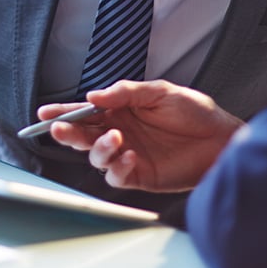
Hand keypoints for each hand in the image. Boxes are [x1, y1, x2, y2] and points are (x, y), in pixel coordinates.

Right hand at [40, 80, 243, 192]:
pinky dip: (118, 167)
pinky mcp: (140, 175)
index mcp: (120, 111)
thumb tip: (94, 95)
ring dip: (98, 148)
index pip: (85, 111)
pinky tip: (130, 156)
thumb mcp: (160, 91)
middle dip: (68, 133)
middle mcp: (119, 133)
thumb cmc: (194, 111)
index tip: (45, 112)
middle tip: (60, 129)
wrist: (221, 139)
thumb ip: (126, 92)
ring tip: (116, 138)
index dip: (63, 111)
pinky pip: (117, 176)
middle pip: (83, 136)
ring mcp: (128, 155)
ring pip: (96, 157)